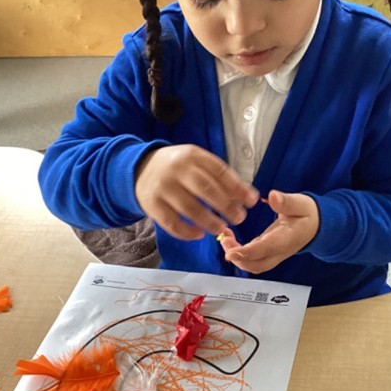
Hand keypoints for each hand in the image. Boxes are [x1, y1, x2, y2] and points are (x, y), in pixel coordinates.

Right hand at [135, 145, 258, 240]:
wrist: (139, 169)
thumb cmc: (177, 168)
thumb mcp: (196, 162)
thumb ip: (218, 177)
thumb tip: (246, 196)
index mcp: (192, 155)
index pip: (219, 171)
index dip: (237, 187)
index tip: (251, 201)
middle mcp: (177, 169)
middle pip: (206, 189)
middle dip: (226, 206)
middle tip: (240, 218)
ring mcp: (163, 187)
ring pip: (189, 208)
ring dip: (209, 221)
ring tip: (222, 228)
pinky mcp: (152, 205)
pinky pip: (171, 222)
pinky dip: (187, 232)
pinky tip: (199, 235)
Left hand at [220, 190, 319, 272]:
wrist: (317, 225)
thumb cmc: (308, 214)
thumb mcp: (300, 203)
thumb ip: (286, 202)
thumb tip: (273, 197)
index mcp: (286, 239)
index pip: (264, 249)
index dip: (245, 252)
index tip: (230, 251)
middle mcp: (279, 251)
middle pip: (256, 265)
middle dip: (237, 257)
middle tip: (224, 240)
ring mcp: (273, 254)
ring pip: (252, 264)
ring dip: (236, 256)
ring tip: (225, 238)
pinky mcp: (267, 251)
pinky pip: (251, 258)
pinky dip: (238, 252)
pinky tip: (230, 237)